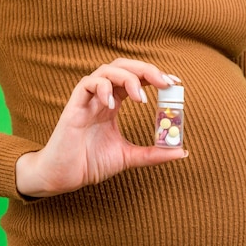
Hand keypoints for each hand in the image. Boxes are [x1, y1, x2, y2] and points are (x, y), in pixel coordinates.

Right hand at [15, 58, 187, 196]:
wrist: (64, 177)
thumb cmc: (91, 163)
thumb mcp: (129, 157)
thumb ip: (153, 153)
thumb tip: (182, 151)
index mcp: (113, 104)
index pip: (136, 78)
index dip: (154, 76)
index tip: (174, 83)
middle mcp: (101, 97)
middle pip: (123, 67)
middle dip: (146, 70)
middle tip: (164, 83)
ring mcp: (87, 100)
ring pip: (106, 71)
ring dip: (128, 78)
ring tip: (141, 99)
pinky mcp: (73, 107)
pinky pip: (86, 84)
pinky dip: (102, 87)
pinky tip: (112, 103)